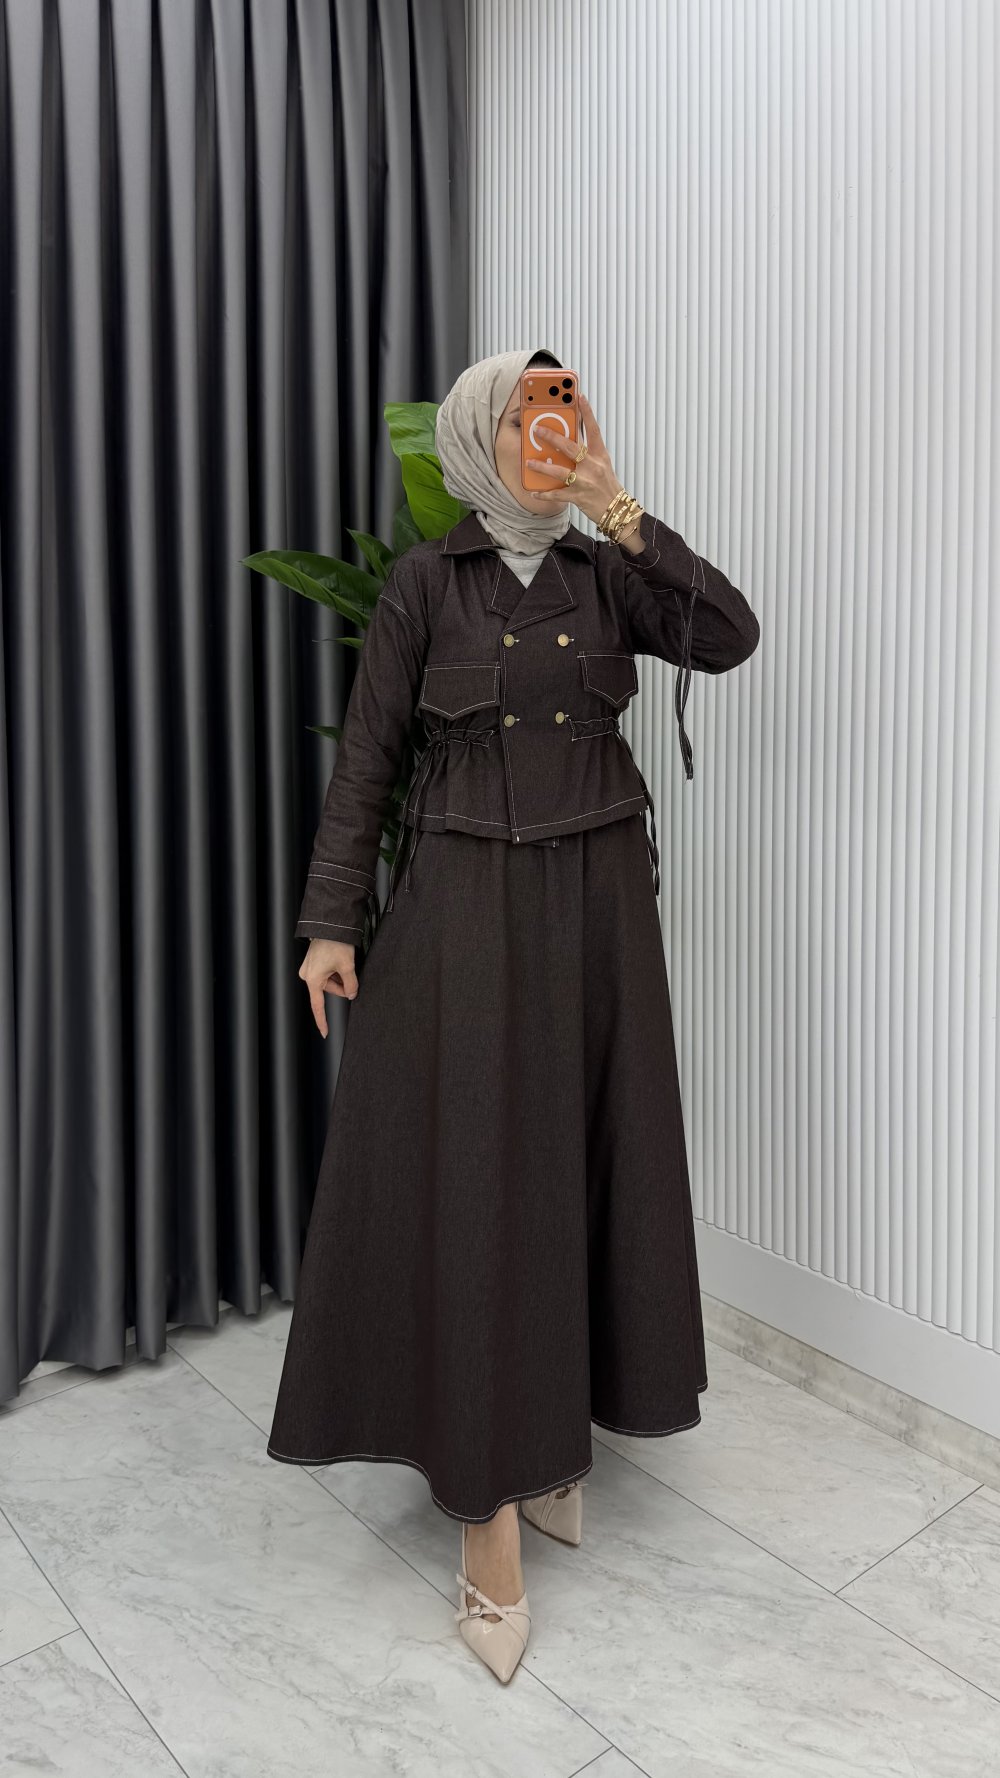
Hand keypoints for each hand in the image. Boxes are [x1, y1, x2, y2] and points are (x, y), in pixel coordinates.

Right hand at [298, 938, 358, 1035]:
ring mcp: (309, 968)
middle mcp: (307, 975)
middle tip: (351, 974)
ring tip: (344, 963)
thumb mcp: (348, 966)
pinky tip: (340, 961)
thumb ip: (351, 984)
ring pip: (329, 982)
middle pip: (329, 990)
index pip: (318, 1006)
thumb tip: (352, 994)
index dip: (322, 1021)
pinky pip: (326, 973)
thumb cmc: (335, 943)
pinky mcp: (312, 963)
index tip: (325, 1032)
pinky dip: (335, 971)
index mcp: (313, 979)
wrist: (330, 925)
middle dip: (342, 985)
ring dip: (339, 977)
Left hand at [524, 392, 624, 526]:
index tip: (579, 397)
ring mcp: (585, 482)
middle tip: (537, 430)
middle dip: (552, 437)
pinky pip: (557, 495)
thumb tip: (568, 439)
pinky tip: (534, 491)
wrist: (618, 510)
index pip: (593, 429)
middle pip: (570, 448)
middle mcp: (592, 466)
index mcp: (600, 455)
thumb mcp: (602, 464)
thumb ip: (587, 451)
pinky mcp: (578, 497)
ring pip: (560, 472)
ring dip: (542, 467)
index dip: (587, 412)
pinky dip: (544, 494)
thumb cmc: (607, 485)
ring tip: (529, 462)